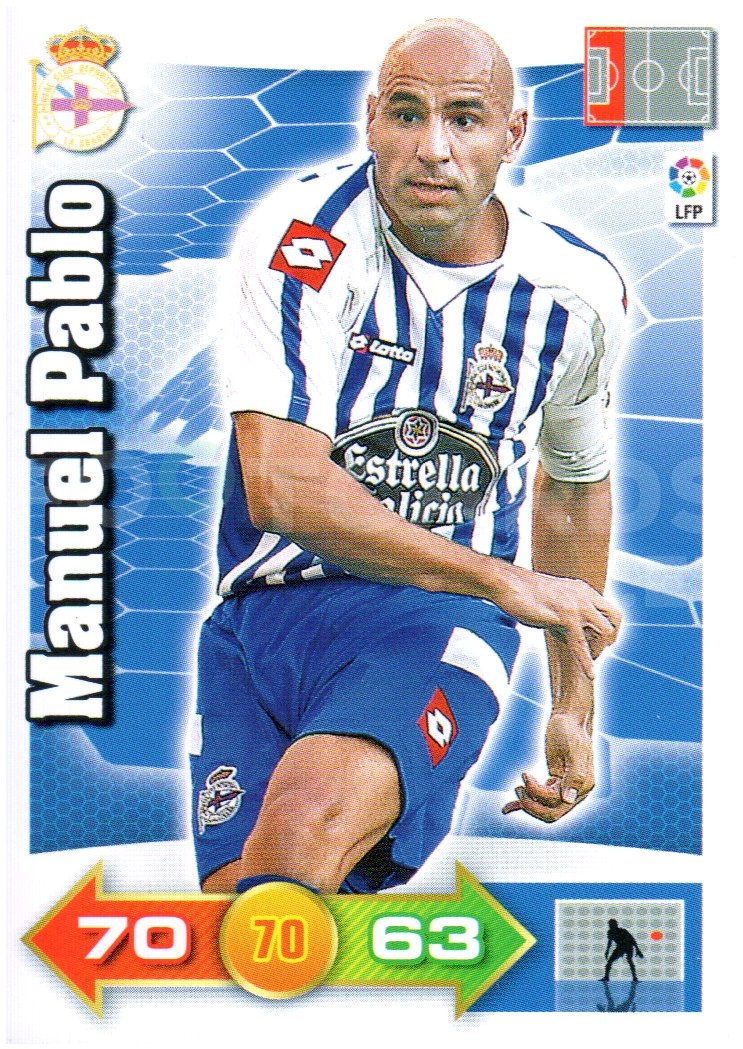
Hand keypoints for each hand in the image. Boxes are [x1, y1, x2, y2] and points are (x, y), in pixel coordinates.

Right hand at [492, 564, 620, 679]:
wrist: (507, 584)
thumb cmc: (522, 593)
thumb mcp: (552, 602)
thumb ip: (565, 615)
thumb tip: (569, 634)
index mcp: (582, 589)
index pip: (608, 609)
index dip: (607, 628)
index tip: (596, 642)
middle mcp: (584, 595)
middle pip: (615, 617)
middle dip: (611, 638)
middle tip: (599, 652)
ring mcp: (577, 605)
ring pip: (604, 631)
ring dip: (599, 650)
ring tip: (588, 662)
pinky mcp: (565, 617)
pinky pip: (581, 644)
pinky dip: (586, 662)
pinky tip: (590, 674)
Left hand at [502, 710, 594, 821]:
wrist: (568, 718)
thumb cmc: (570, 731)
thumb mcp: (573, 750)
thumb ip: (575, 776)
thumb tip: (568, 800)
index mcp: (582, 787)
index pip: (556, 805)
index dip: (537, 794)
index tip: (526, 775)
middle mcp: (575, 792)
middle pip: (550, 813)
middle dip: (531, 805)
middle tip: (518, 788)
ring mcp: (564, 789)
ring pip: (544, 809)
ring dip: (527, 803)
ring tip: (517, 788)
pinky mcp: (554, 783)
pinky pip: (540, 799)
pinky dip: (525, 804)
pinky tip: (508, 808)